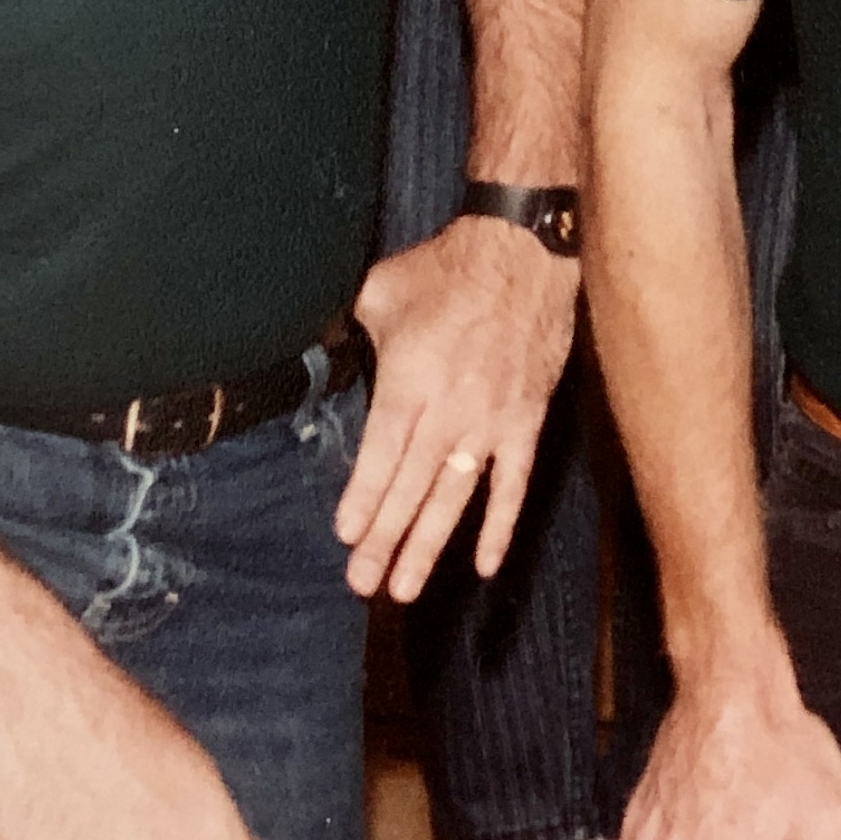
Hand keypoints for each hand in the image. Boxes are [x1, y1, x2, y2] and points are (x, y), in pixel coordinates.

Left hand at [336, 214, 576, 600]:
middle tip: (362, 584)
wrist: (523, 251)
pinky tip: (484, 565)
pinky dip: (500, 526)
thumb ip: (348, 329)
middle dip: (384, 540)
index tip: (346, 536)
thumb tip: (314, 345)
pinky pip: (514, 484)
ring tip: (404, 588)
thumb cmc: (447, 269)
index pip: (381, 455)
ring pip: (456, 497)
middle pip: (411, 488)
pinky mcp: (526, 422)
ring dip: (429, 546)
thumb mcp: (379, 291)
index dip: (363, 499)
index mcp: (409, 381)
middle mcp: (449, 411)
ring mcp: (491, 422)